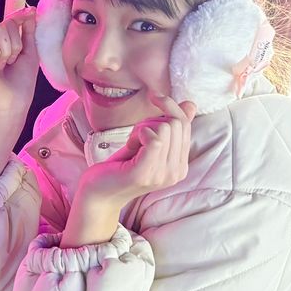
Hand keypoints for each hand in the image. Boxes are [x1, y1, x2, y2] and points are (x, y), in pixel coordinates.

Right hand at [0, 6, 39, 118]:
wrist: (10, 105)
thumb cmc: (20, 85)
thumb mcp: (29, 54)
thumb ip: (28, 32)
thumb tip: (31, 10)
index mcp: (1, 46)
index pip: (9, 23)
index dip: (19, 16)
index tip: (32, 10)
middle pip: (4, 24)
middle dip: (16, 43)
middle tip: (12, 62)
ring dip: (8, 51)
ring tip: (3, 68)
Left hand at [76, 91, 196, 206]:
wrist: (99, 193)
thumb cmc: (122, 166)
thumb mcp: (149, 143)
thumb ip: (171, 127)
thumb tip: (191, 104)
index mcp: (180, 166)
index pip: (185, 125)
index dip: (169, 106)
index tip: (153, 97)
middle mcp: (176, 172)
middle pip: (176, 123)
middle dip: (152, 120)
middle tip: (136, 136)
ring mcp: (162, 175)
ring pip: (165, 128)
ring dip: (142, 128)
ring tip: (132, 144)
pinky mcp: (144, 173)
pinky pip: (155, 140)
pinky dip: (139, 134)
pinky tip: (130, 145)